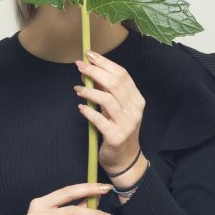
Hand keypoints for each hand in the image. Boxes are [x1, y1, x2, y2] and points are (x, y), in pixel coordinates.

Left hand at [74, 50, 145, 174]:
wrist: (124, 159)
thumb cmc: (118, 130)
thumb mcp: (115, 109)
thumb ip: (105, 91)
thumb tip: (89, 73)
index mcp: (136, 99)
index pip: (122, 75)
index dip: (105, 63)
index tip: (90, 55)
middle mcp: (134, 109)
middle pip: (115, 84)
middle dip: (95, 71)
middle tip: (79, 66)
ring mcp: (127, 123)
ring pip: (107, 99)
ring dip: (89, 91)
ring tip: (77, 89)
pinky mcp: (116, 136)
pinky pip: (100, 120)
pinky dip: (88, 111)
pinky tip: (81, 108)